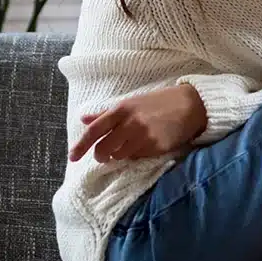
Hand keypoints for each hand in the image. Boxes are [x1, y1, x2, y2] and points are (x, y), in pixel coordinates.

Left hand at [69, 84, 208, 162]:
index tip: (72, 157)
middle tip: (106, 156)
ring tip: (133, 144)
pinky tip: (147, 144)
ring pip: (120, 156)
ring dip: (122, 154)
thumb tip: (83, 119)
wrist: (189, 105)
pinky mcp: (156, 147)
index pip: (95, 130)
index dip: (81, 145)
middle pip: (104, 149)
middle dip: (102, 156)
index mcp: (121, 110)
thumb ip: (106, 113)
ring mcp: (143, 136)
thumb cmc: (158, 103)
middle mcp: (129, 123)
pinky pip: (138, 158)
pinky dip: (138, 154)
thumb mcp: (130, 103)